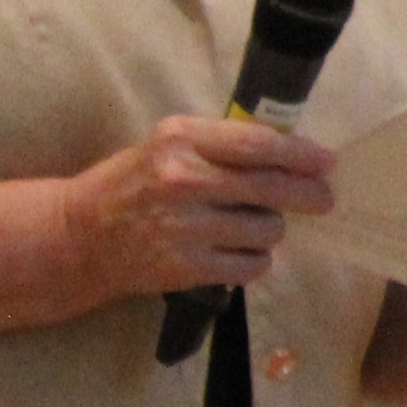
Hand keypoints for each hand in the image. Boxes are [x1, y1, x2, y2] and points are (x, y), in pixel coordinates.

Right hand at [58, 117, 336, 302]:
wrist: (79, 237)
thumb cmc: (134, 185)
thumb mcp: (168, 147)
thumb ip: (222, 145)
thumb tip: (294, 153)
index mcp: (179, 140)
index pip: (258, 144)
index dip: (301, 155)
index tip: (328, 162)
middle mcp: (181, 179)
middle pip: (272, 187)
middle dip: (309, 195)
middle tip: (323, 200)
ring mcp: (183, 226)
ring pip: (268, 230)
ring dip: (270, 230)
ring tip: (249, 226)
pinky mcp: (185, 266)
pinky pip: (252, 265)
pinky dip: (254, 261)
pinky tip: (237, 252)